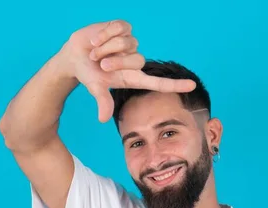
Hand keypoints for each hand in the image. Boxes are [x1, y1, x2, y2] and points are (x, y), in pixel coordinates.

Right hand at [60, 20, 196, 122]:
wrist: (75, 56)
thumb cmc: (88, 74)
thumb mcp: (95, 88)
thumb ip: (103, 101)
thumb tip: (103, 119)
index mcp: (133, 78)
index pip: (159, 82)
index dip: (175, 84)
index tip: (192, 85)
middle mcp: (135, 61)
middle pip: (137, 60)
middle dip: (115, 62)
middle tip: (101, 64)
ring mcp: (130, 44)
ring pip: (126, 43)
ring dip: (106, 48)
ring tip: (96, 52)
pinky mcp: (123, 28)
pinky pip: (120, 28)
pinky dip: (104, 34)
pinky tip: (96, 39)